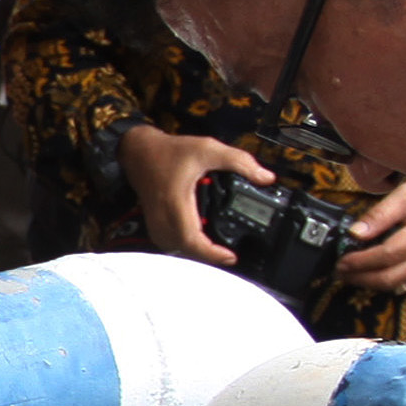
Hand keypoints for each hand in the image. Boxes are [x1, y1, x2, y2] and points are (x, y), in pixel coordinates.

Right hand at [122, 126, 275, 264]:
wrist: (139, 152)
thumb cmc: (170, 152)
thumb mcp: (208, 149)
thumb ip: (239, 161)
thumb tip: (266, 178)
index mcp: (176, 204)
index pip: (192, 241)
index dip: (212, 254)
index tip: (230, 256)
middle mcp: (164, 219)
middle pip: (187, 251)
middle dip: (209, 257)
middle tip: (231, 254)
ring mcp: (156, 224)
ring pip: (178, 251)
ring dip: (197, 253)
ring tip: (218, 250)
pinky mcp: (155, 225)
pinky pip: (171, 245)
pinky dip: (186, 247)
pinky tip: (200, 242)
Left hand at [333, 181, 405, 289]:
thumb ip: (380, 214)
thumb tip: (355, 232)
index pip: (384, 256)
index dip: (359, 262)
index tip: (340, 261)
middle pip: (388, 277)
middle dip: (360, 277)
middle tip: (340, 272)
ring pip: (396, 283)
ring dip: (371, 281)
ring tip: (352, 273)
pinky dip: (388, 279)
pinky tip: (373, 272)